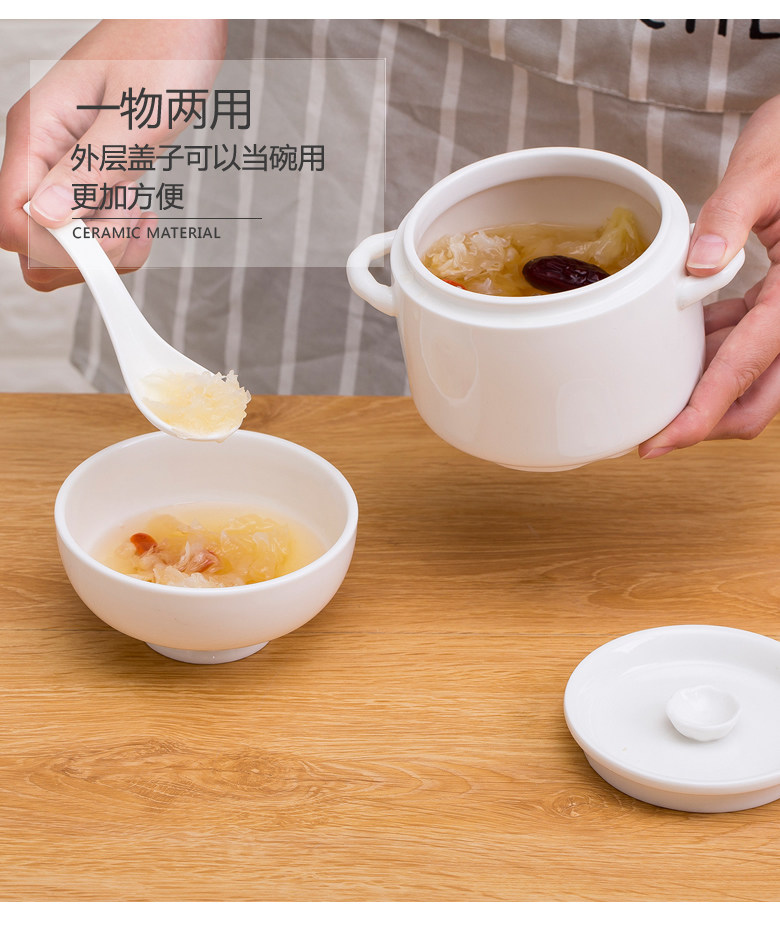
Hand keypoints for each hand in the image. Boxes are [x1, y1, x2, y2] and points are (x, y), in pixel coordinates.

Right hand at [0, 19, 226, 290]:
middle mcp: (41, 152)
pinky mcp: (91, 172)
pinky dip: (117, 234)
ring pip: (63, 240)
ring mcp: (64, 164)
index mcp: (36, 132)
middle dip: (82, 254)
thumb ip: (88, 171)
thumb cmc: (164, 52)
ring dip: (105, 245)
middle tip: (128, 223)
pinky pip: (89, 225)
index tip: (99, 241)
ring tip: (139, 212)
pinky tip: (143, 214)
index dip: (52, 247)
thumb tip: (45, 218)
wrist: (185, 23)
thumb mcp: (133, 118)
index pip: (10, 219)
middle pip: (32, 240)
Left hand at [639, 94, 779, 458]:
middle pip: (759, 398)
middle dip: (706, 421)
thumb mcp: (767, 167)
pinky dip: (718, 354)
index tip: (659, 442)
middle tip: (650, 429)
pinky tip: (685, 342)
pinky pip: (753, 347)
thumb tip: (698, 264)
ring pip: (755, 379)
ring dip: (709, 389)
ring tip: (656, 386)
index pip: (747, 367)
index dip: (701, 414)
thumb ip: (731, 213)